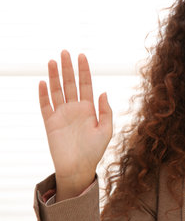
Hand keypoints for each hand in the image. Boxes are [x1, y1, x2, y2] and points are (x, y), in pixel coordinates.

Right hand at [39, 50, 112, 200]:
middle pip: (70, 84)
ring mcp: (62, 114)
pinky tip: (43, 82)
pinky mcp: (51, 123)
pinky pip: (45, 106)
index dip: (84, 71)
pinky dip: (43, 94)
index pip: (86, 85)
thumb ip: (106, 111)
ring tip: (53, 61)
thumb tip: (104, 92)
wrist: (79, 168)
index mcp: (89, 109)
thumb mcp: (106, 130)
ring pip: (57, 91)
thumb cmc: (95, 151)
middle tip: (65, 52)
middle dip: (68, 68)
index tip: (82, 56)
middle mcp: (75, 109)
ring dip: (55, 76)